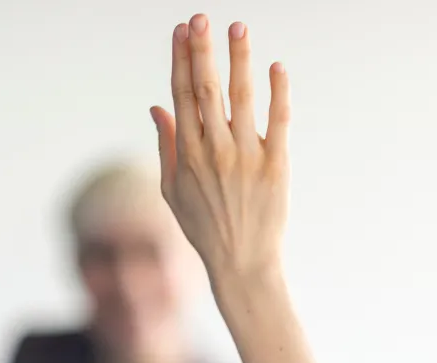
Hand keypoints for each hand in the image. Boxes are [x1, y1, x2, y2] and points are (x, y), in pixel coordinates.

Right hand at [151, 14, 289, 282]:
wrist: (242, 264)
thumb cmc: (204, 228)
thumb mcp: (172, 191)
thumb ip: (166, 145)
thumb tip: (157, 106)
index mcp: (188, 155)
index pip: (181, 96)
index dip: (180, 60)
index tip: (181, 30)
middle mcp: (215, 152)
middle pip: (206, 90)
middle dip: (202, 50)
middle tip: (202, 18)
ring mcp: (246, 158)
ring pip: (241, 99)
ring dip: (238, 61)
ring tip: (238, 28)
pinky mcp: (276, 167)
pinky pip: (278, 122)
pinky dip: (278, 93)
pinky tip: (276, 68)